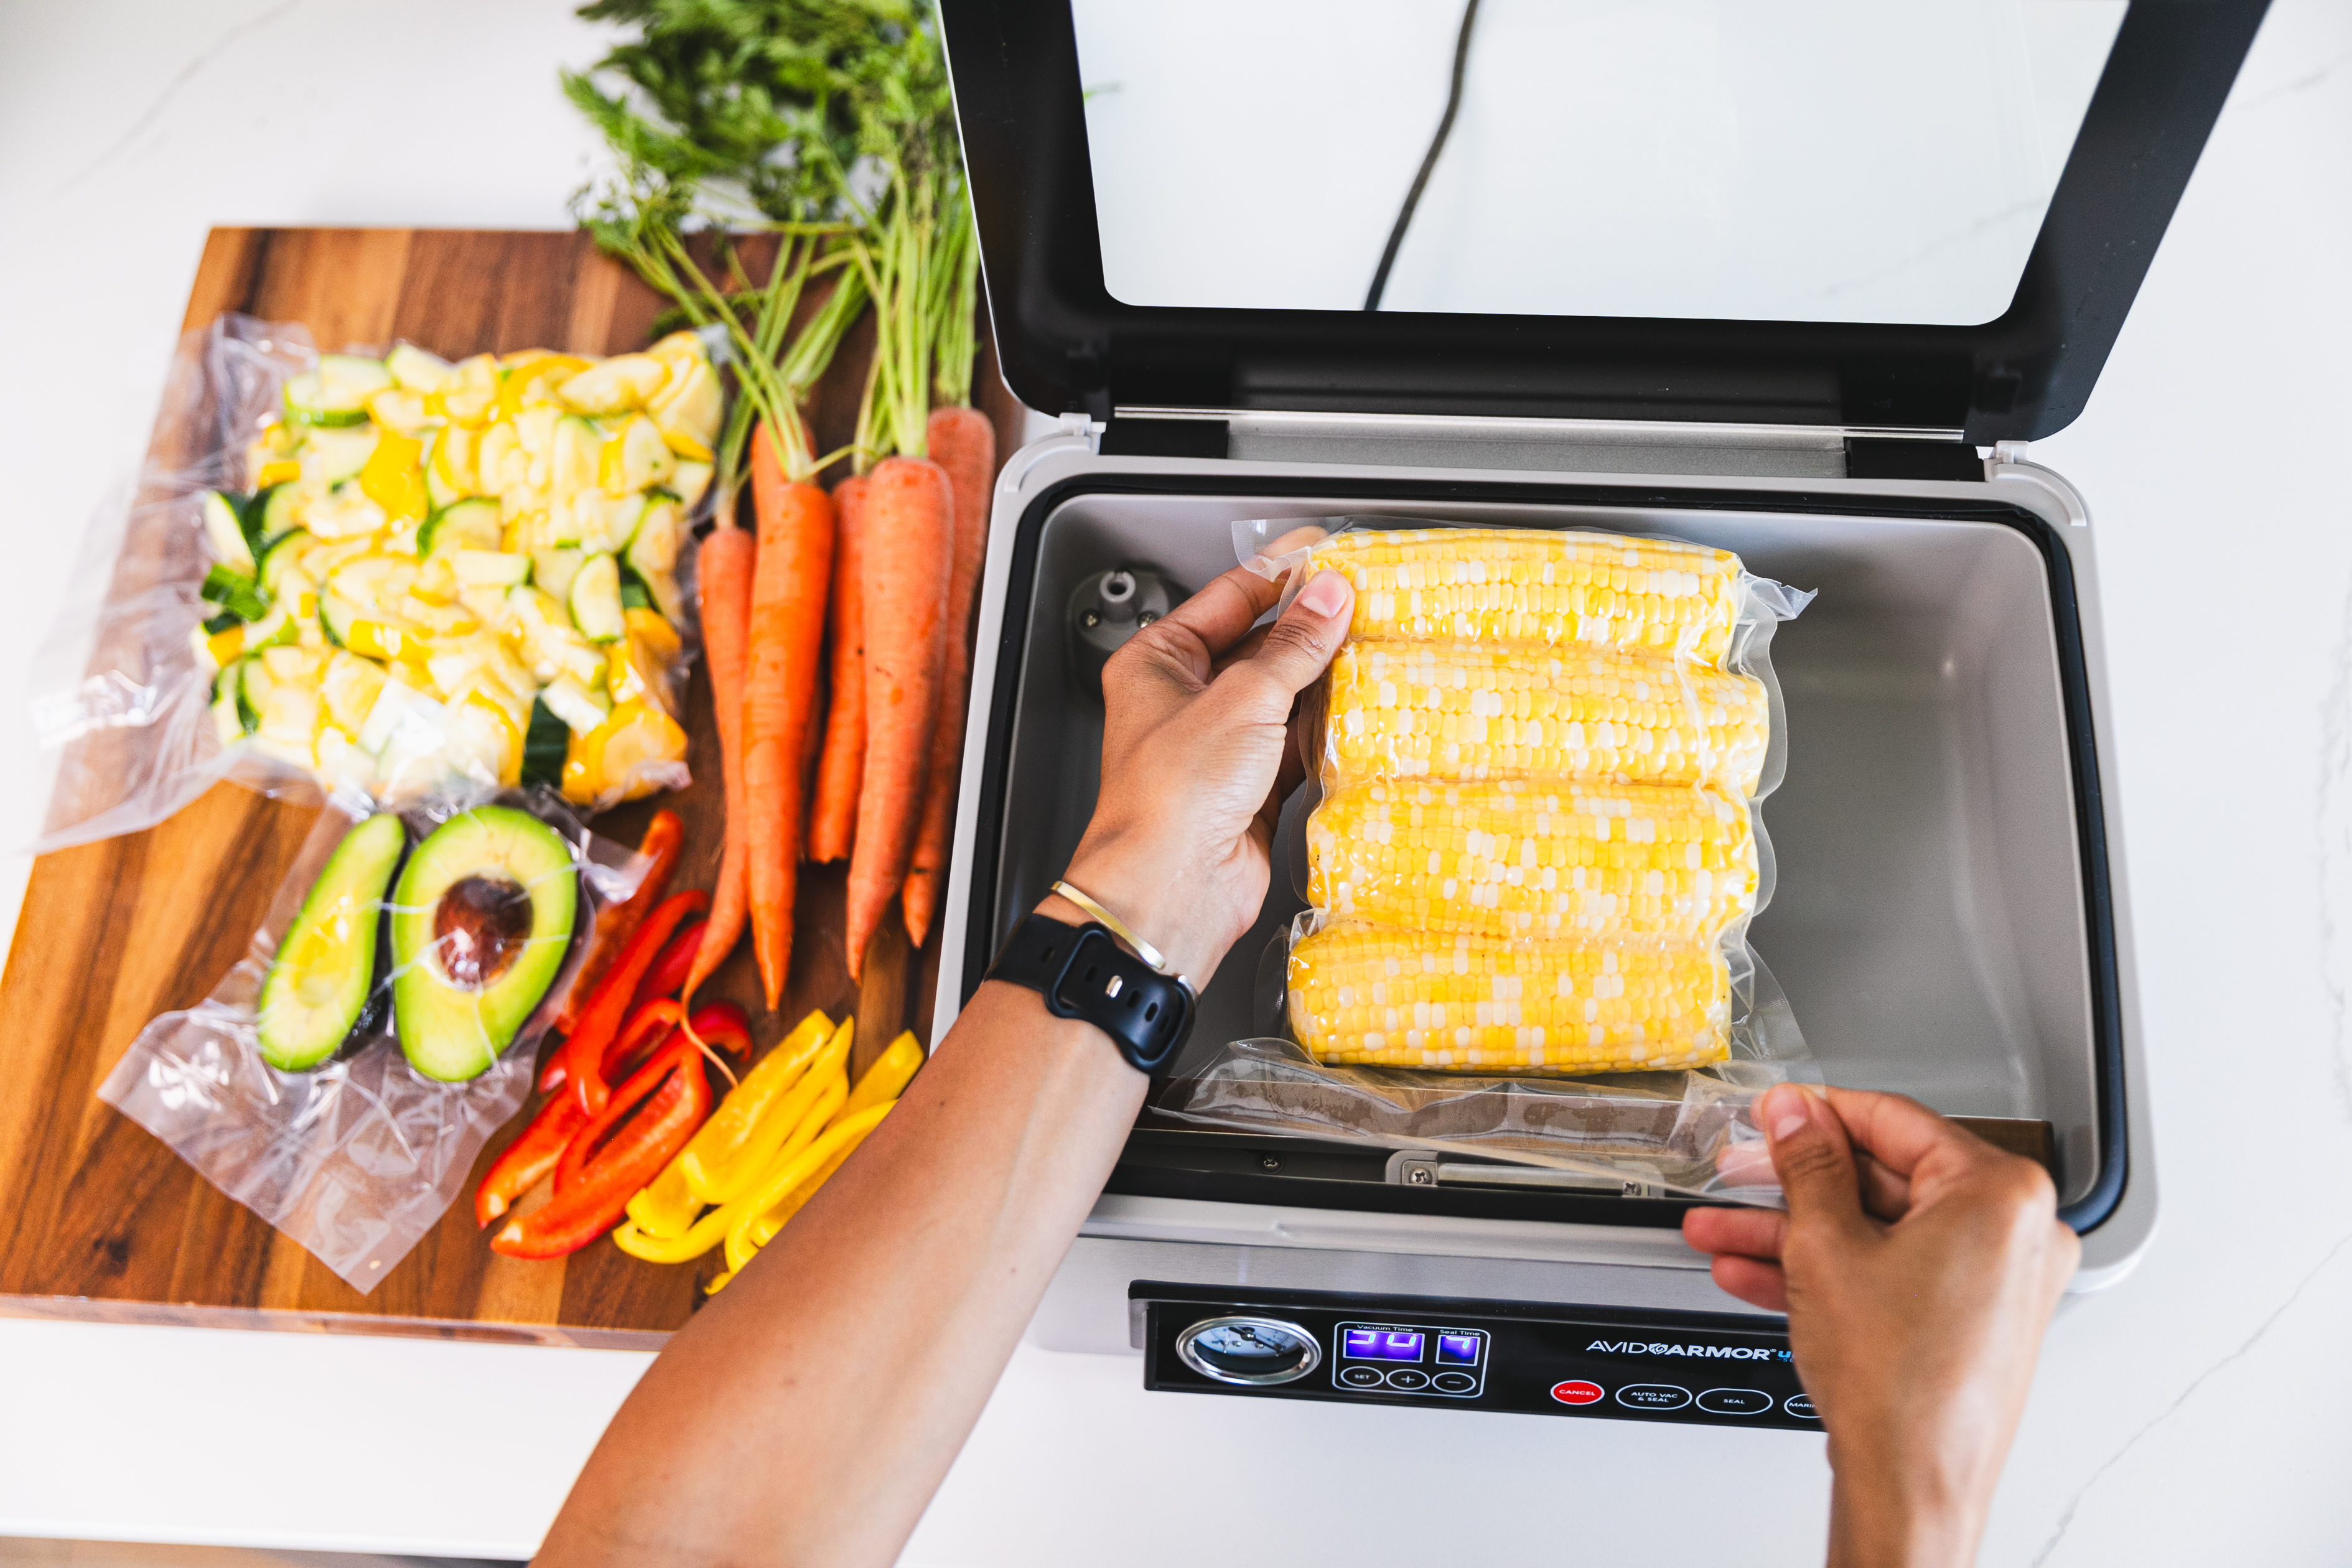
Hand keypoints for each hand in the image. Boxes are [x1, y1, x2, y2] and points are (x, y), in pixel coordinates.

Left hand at [1044, 563, 1353, 985]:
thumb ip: (1293, 646)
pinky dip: (1326, 728)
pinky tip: (1357, 711)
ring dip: (1323, 679)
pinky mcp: (1250, 786)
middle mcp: (1184, 700)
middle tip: (1361, 604)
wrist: (1173, 888)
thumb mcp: (1243, 698)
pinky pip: (1295, 742)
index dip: (1278, 572)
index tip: (1322, 552)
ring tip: (1370, 649)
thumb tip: (1327, 598)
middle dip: (1309, 628)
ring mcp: (1218, 744)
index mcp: (1158, 662)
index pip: (1228, 597)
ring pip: (1282, 695)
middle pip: (1259, 645)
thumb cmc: (1171, 796)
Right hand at [1683, 1085, 2078, 1567]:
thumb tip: (1795, 1116)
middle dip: (1795, 1185)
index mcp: (2001, 1196)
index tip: (1774, 1113)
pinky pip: (1892, 1272)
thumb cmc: (1899, 1386)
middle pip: (1883, 1180)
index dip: (1818, 1115)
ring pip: (1878, 1232)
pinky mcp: (1971, 1320)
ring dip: (1795, 1232)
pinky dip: (1831, 1271)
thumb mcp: (1826, 1247)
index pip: (1894, 1122)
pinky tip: (1759, 1272)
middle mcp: (2016, 1234)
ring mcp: (1997, 1282)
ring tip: (1725, 1230)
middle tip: (1740, 1172)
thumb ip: (1807, 1166)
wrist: (1912, 1486)